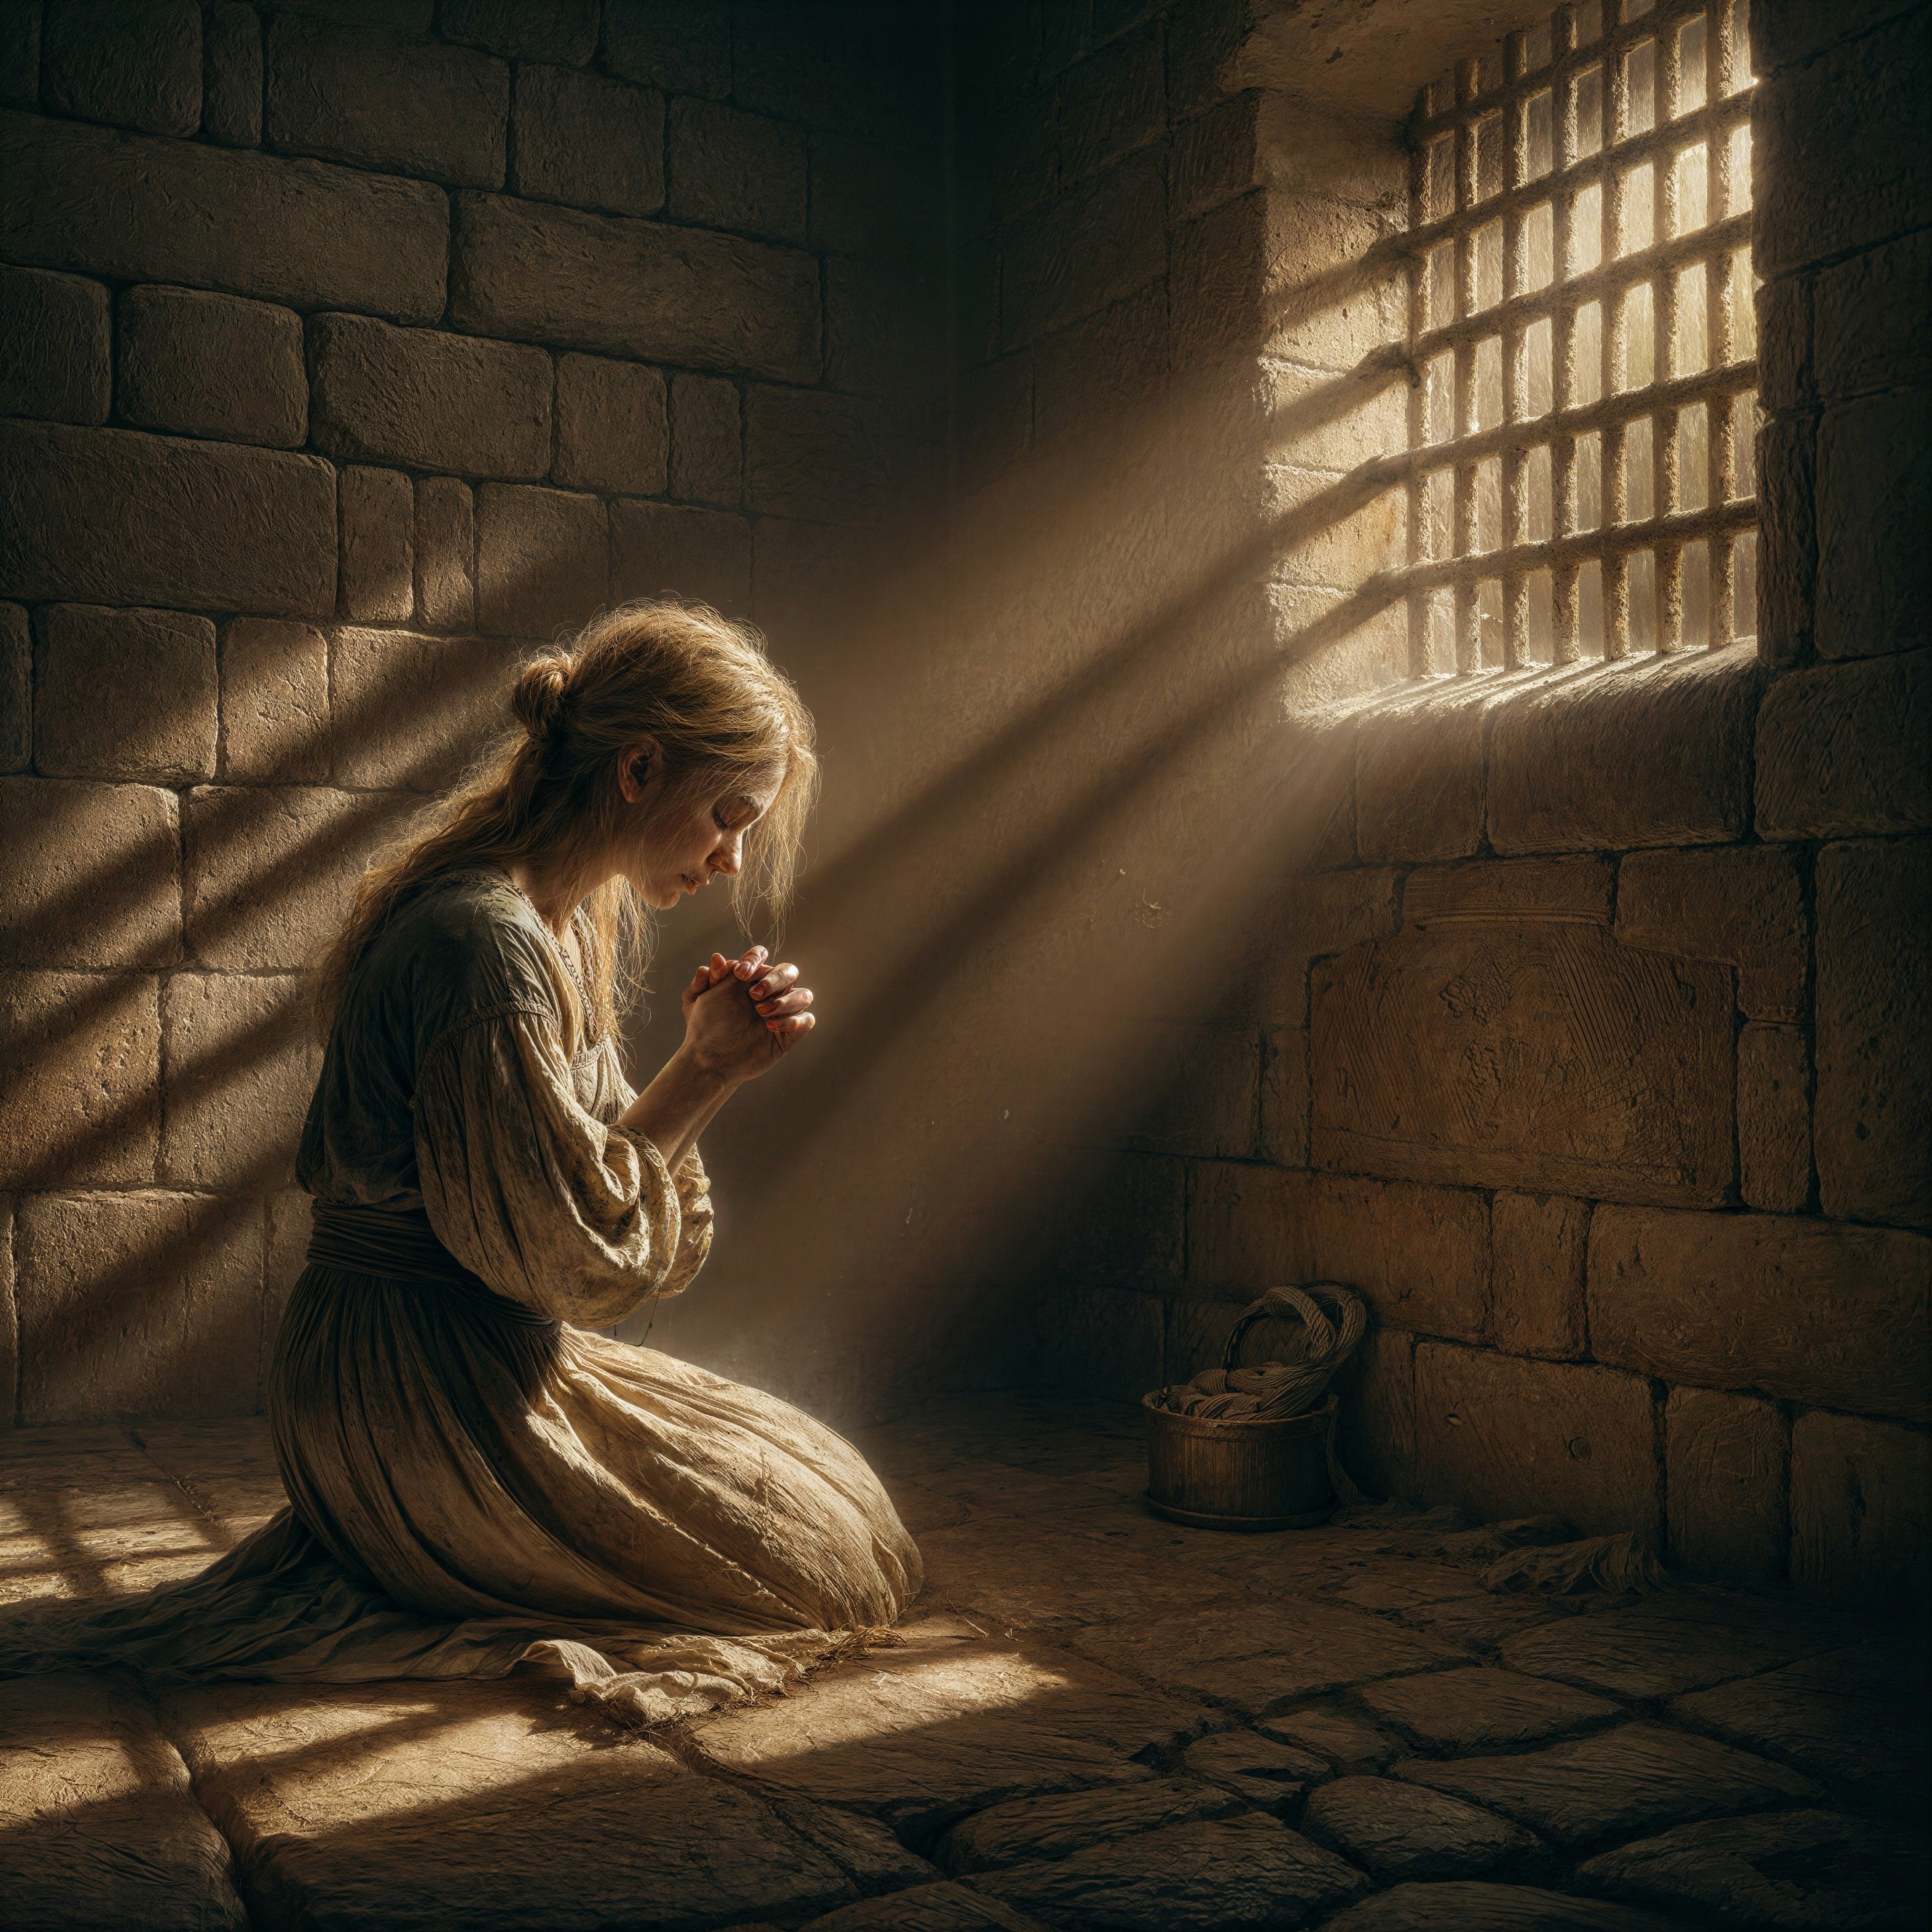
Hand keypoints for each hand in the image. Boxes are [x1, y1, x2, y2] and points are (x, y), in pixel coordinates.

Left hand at [678, 945, 814, 1083]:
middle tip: (754, 995)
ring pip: (804, 995)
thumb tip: (718, 957)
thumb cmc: (705, 1028)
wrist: (710, 1061)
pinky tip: (772, 1027)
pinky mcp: (789, 1034)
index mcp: (749, 980)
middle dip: (774, 979)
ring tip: (762, 1013)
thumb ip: (714, 976)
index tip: (740, 973)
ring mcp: (781, 1013)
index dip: (755, 959)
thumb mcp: (703, 998)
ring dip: (786, 1001)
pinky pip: (807, 1020)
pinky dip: (794, 1020)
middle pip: (789, 971)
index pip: (761, 957)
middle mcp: (769, 993)